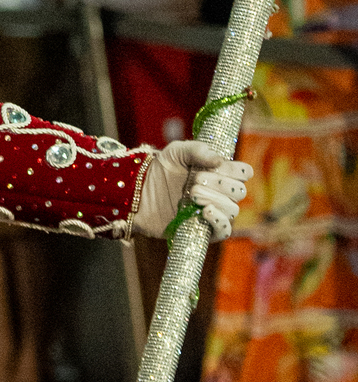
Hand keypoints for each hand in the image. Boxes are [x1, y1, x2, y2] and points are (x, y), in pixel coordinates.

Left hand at [135, 139, 252, 240]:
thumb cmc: (159, 169)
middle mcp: (220, 193)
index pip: (244, 173)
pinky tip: (206, 212)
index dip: (235, 170)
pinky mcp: (203, 229)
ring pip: (232, 210)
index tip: (215, 166)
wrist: (137, 192)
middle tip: (195, 181)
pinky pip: (224, 231)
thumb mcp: (177, 151)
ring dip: (215, 200)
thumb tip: (219, 161)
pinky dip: (220, 222)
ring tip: (191, 194)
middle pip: (239, 191)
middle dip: (220, 185)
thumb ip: (198, 150)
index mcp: (220, 173)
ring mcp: (213, 212)